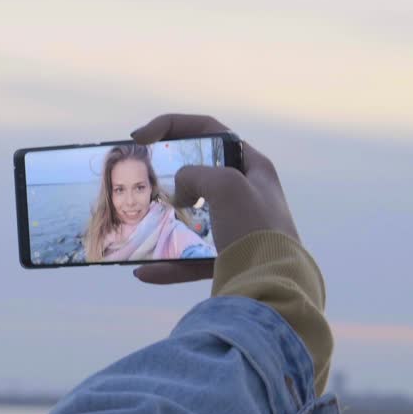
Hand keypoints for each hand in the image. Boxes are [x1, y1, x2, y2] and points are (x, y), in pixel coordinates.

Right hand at [129, 113, 299, 284]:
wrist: (272, 287)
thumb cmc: (254, 228)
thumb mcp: (224, 184)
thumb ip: (196, 174)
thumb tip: (182, 193)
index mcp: (252, 167)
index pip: (208, 130)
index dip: (172, 126)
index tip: (140, 137)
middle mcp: (247, 194)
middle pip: (198, 172)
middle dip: (168, 175)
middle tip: (143, 177)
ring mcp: (236, 226)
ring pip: (191, 216)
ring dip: (164, 220)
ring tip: (142, 221)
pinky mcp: (228, 258)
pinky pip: (190, 257)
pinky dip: (168, 264)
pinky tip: (145, 271)